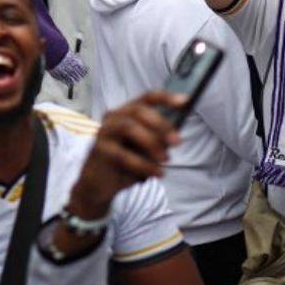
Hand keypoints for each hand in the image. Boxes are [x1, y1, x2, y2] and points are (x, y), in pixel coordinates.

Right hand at [68, 91, 184, 217]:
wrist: (99, 185)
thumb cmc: (125, 164)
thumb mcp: (145, 151)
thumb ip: (157, 141)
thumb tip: (174, 137)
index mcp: (127, 113)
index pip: (146, 98)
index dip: (166, 98)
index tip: (185, 101)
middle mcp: (114, 118)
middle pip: (138, 110)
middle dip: (161, 124)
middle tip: (177, 141)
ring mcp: (104, 132)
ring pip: (129, 127)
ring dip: (152, 143)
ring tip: (165, 160)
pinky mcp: (99, 150)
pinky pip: (123, 154)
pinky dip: (144, 165)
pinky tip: (157, 173)